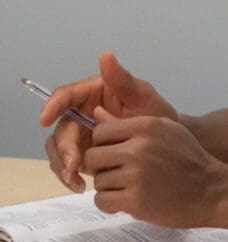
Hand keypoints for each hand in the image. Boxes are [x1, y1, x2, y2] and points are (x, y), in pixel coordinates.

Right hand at [41, 51, 177, 192]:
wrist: (167, 144)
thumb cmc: (157, 114)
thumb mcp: (145, 97)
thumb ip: (123, 80)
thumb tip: (105, 55)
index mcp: (94, 92)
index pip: (66, 95)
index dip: (52, 105)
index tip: (45, 119)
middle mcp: (82, 112)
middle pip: (61, 128)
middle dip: (64, 147)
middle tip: (74, 164)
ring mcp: (81, 134)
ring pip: (58, 148)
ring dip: (62, 165)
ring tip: (75, 181)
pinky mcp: (83, 154)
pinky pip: (67, 165)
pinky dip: (69, 176)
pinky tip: (80, 186)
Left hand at [84, 106, 225, 228]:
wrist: (212, 191)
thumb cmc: (189, 159)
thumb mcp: (166, 131)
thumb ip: (130, 123)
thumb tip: (96, 113)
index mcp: (147, 127)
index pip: (101, 131)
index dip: (104, 144)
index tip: (116, 153)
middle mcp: (140, 148)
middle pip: (93, 156)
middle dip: (102, 167)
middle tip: (119, 173)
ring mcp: (137, 175)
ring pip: (98, 181)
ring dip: (110, 187)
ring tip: (130, 187)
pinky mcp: (135, 200)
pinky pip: (102, 200)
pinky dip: (111, 203)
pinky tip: (127, 200)